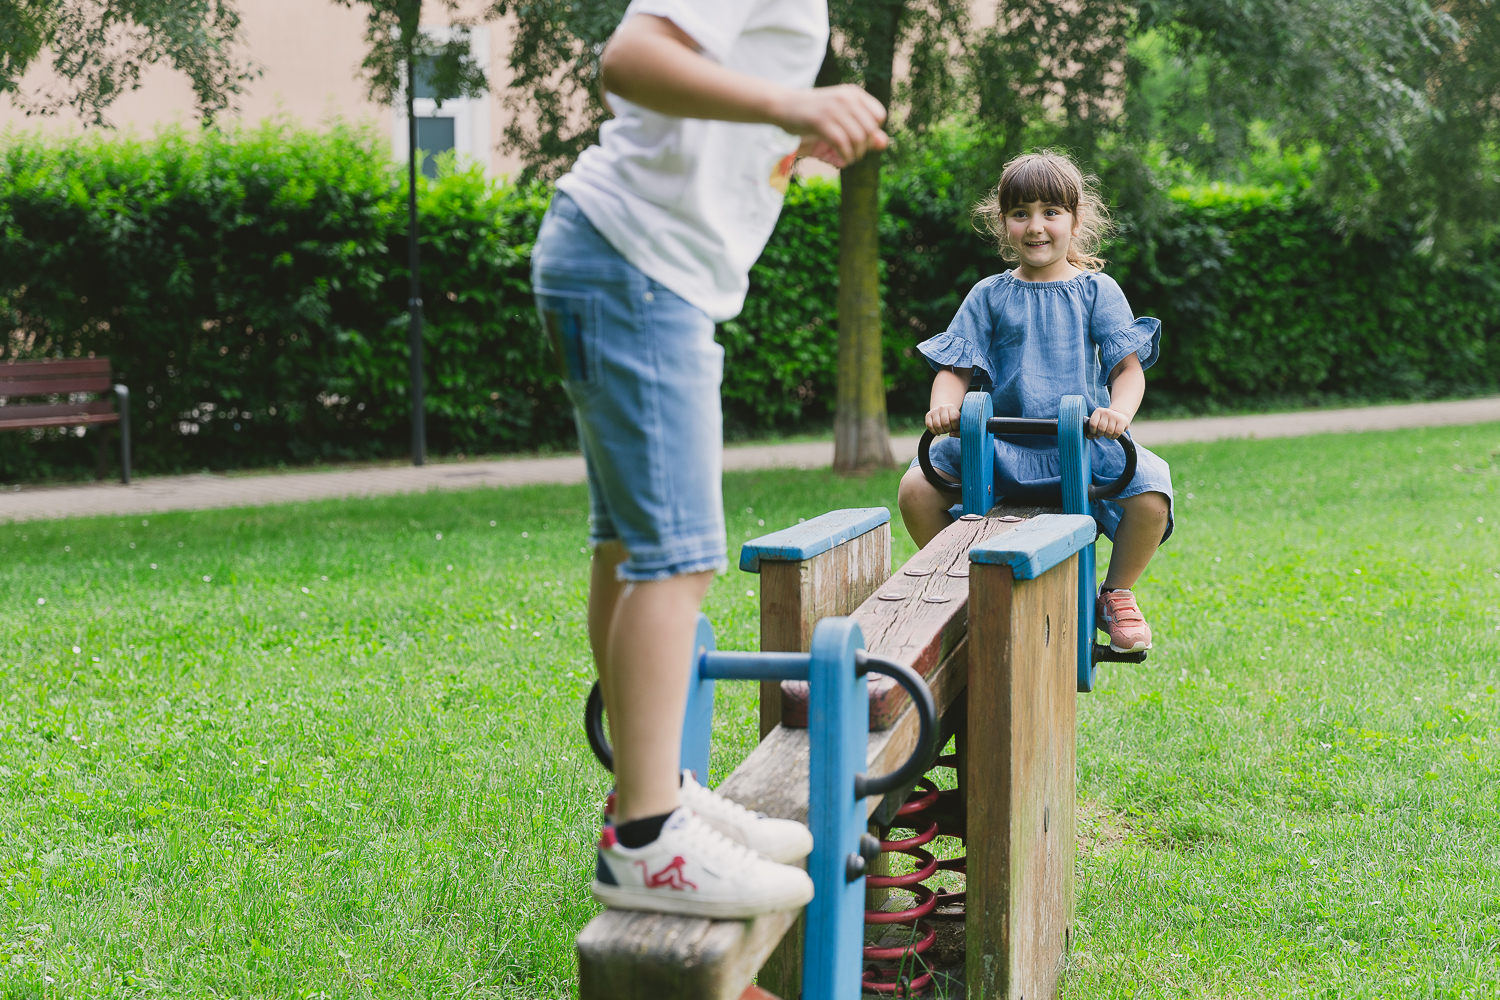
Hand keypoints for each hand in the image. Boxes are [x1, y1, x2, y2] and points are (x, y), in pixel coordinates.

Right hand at [773, 85, 888, 166]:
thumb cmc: (813, 116)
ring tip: (847, 158)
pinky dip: (845, 157)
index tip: (859, 139)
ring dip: (855, 154)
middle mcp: (846, 98)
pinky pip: (843, 144)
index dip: (873, 132)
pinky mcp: (821, 122)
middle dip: (864, 147)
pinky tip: (840, 159)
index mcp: (853, 94)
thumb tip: (883, 143)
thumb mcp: (840, 121)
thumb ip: (863, 131)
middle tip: (853, 153)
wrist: (783, 107)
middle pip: (870, 130)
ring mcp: (834, 109)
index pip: (879, 116)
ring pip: (858, 138)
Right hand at [926, 404, 960, 437]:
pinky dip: (934, 432)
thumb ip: (959, 427)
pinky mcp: (928, 415)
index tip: (955, 428)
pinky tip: (938, 432)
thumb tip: (951, 434)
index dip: (955, 426)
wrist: (943, 409)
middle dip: (948, 430)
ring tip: (944, 431)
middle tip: (949, 430)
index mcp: (952, 407)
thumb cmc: (953, 417)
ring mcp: (934, 411)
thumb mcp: (958, 419)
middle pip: (945, 423)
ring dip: (941, 432)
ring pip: (937, 425)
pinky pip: (929, 426)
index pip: (954, 418)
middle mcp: (942, 408)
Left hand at [1086, 407, 1131, 439]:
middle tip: (1103, 433)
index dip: (1093, 431)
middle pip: (1101, 429)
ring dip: (1108, 436)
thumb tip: (1093, 437)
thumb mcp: (1097, 423)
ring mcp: (1115, 416)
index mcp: (1098, 411)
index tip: (1095, 432)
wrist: (1119, 415)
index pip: (1093, 424)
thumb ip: (1091, 432)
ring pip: (1109, 432)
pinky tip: (1113, 435)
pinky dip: (1114, 437)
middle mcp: (1106, 412)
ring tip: (1108, 434)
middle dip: (1101, 434)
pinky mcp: (1122, 421)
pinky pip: (1117, 433)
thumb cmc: (1105, 422)